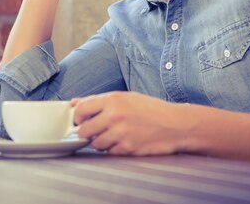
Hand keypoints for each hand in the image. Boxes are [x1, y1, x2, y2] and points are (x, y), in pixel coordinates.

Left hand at [72, 92, 188, 155]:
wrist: (175, 124)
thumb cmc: (151, 109)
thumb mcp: (126, 97)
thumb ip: (99, 100)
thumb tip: (74, 103)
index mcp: (113, 100)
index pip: (81, 110)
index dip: (77, 117)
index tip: (80, 120)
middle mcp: (115, 116)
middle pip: (84, 130)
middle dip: (86, 132)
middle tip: (95, 131)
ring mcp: (121, 133)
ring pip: (95, 144)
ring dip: (100, 142)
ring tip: (112, 135)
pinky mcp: (127, 148)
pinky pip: (109, 152)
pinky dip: (113, 149)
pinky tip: (123, 141)